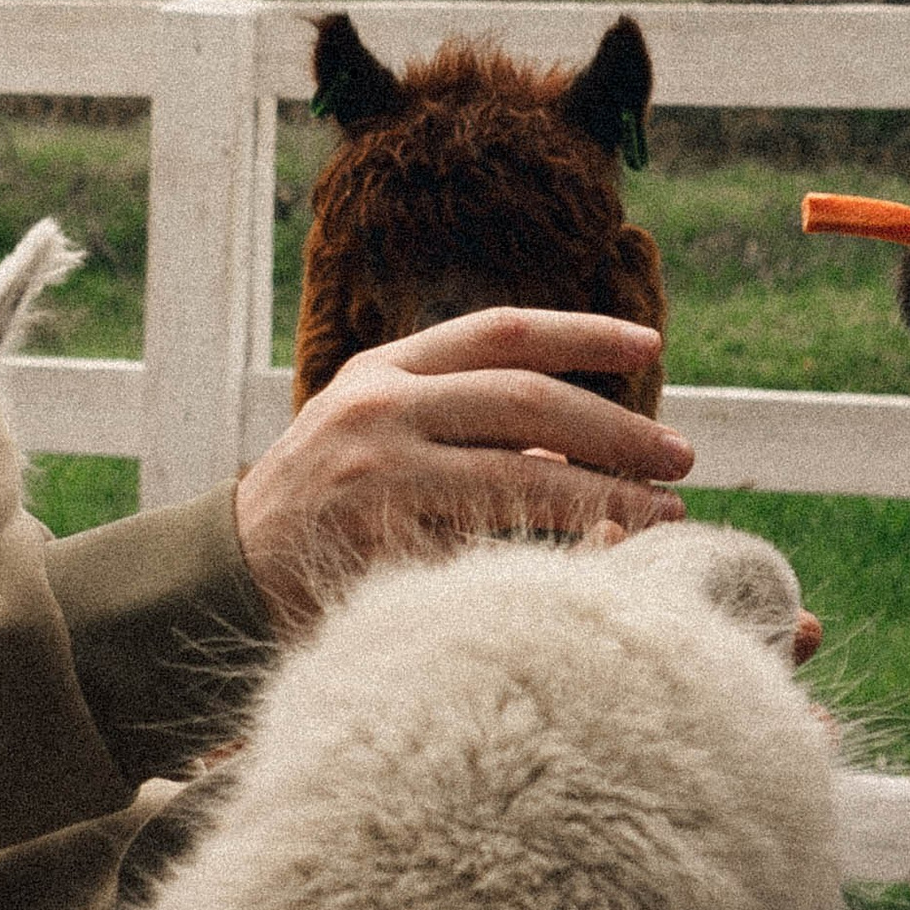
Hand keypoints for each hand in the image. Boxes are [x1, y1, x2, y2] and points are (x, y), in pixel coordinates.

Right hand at [232, 309, 694, 634]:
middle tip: (681, 459)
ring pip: (524, 477)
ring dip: (608, 498)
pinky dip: (554, 558)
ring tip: (665, 517)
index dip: (584, 333)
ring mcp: (379, 479)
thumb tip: (585, 435)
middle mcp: (379, 410)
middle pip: (528, 401)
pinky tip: (598, 569)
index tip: (651, 348)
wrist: (228, 576)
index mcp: (383, 369)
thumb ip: (459, 417)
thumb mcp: (375, 431)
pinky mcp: (384, 549)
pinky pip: (493, 549)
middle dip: (619, 431)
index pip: (501, 333)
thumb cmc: (326, 504)